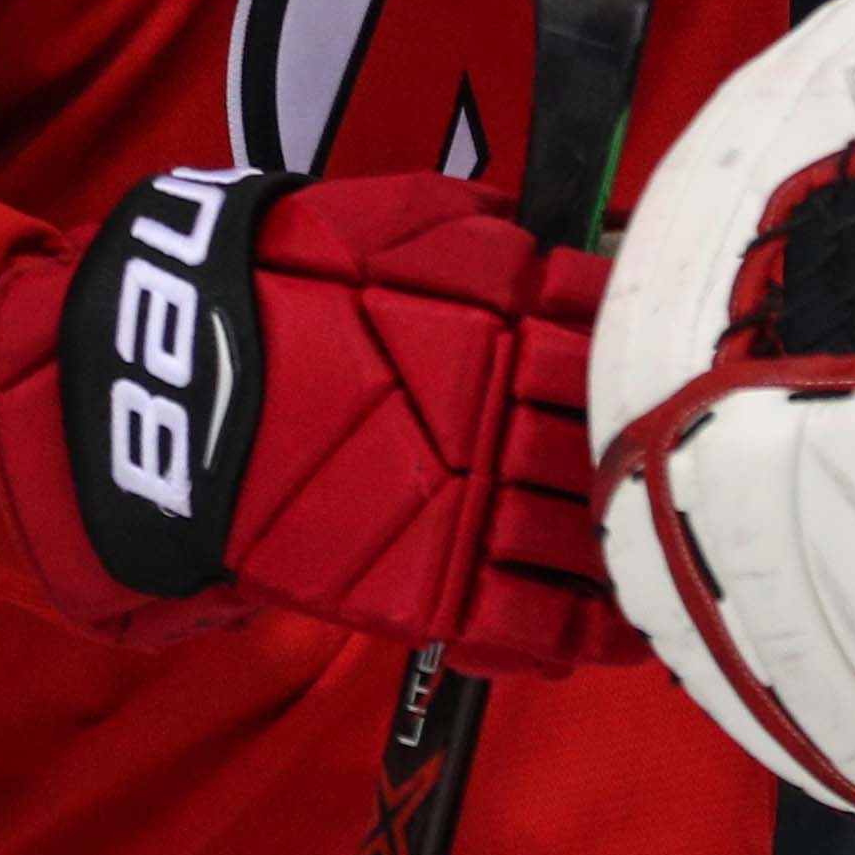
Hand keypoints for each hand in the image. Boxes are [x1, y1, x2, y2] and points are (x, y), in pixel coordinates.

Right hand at [0, 168, 634, 671]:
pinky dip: (579, 633)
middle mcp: (502, 405)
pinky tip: (621, 637)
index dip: (644, 343)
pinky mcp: (424, 582)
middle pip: (611, 429)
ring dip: (638, 543)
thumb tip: (530, 233)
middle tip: (686, 461)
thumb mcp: (382, 217)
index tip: (673, 357)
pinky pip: (528, 619)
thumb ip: (470, 225)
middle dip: (651, 445)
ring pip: (589, 530)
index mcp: (502, 308)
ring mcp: (467, 499)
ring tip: (677, 558)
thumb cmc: (273, 280)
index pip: (609, 325)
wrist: (168, 378)